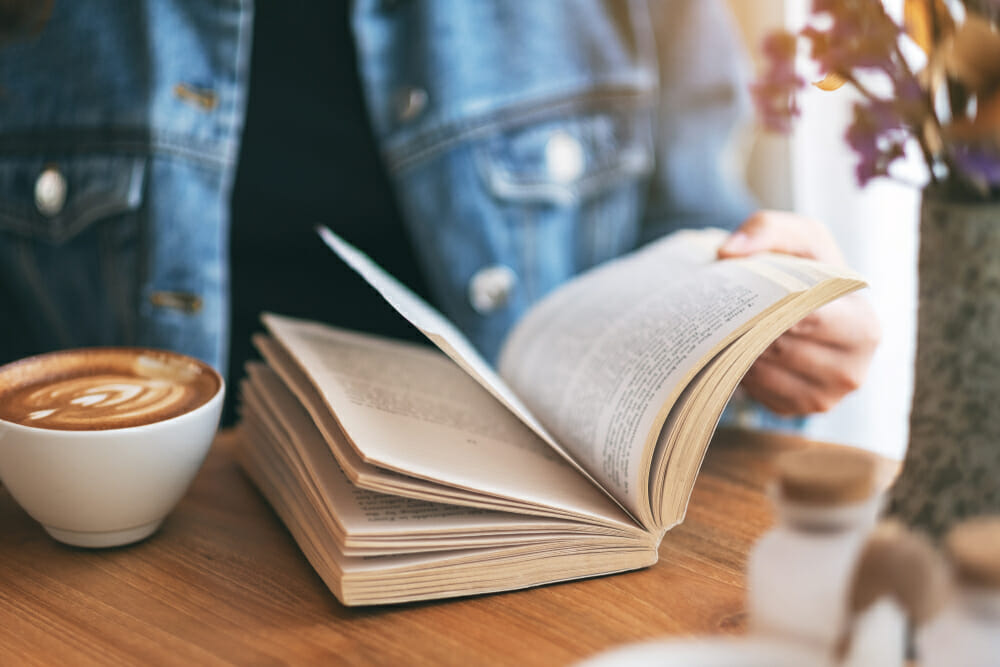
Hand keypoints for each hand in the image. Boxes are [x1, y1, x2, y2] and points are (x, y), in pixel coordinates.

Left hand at [717, 211, 880, 415]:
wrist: (804, 304)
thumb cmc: (807, 269)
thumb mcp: (797, 235)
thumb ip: (767, 229)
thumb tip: (728, 252)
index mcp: (864, 328)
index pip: (812, 320)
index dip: (773, 305)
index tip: (745, 291)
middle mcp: (851, 371)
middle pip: (784, 348)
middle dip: (750, 325)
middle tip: (722, 305)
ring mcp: (823, 398)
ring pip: (765, 371)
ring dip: (739, 347)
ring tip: (726, 321)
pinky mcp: (792, 411)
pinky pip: (755, 391)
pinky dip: (739, 367)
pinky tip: (735, 345)